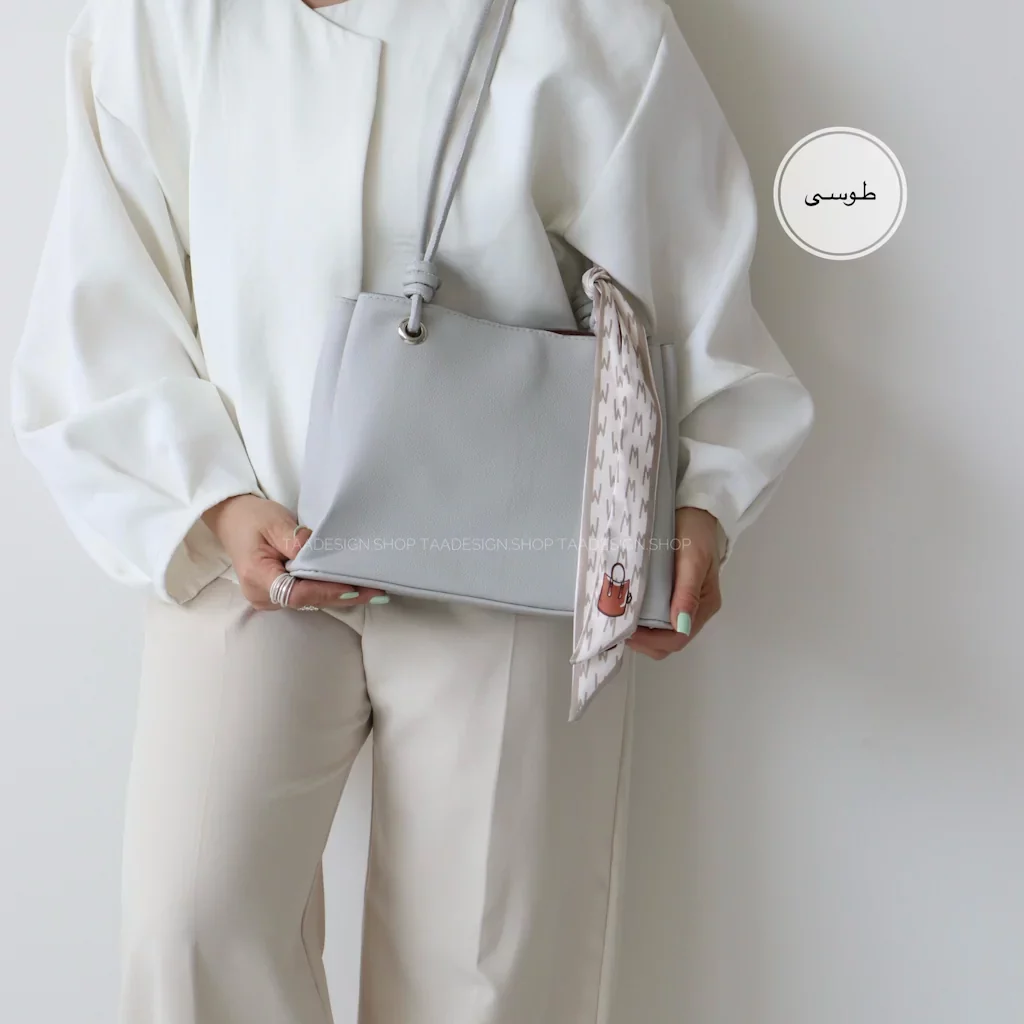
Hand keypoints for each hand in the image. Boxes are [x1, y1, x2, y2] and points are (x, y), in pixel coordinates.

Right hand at [201, 494, 387, 610]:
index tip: (353, 588)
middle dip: (342, 596)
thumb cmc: (251, 518)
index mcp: (257, 577)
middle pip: (308, 600)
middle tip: (376, 591)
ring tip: (371, 590)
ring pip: (309, 600)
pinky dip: (329, 590)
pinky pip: (306, 595)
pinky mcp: (278, 593)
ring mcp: (269, 598)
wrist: (232, 518)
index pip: (297, 593)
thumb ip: (294, 539)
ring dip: (339, 594)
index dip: (327, 592)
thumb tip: (318, 551)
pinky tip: (352, 586)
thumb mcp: (274, 522)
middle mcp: (262, 595)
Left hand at [626, 507, 721, 660]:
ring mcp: (683, 604)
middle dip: (643, 641)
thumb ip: (687, 592)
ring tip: (618, 620)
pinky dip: (641, 620)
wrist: (695, 510)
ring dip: (640, 633)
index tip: (626, 631)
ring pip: (661, 633)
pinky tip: (626, 610)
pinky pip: (656, 617)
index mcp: (704, 605)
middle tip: (617, 627)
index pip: (678, 639)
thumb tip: (679, 625)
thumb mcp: (692, 559)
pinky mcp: (672, 595)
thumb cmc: (696, 532)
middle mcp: (694, 610)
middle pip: (668, 642)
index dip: (651, 641)